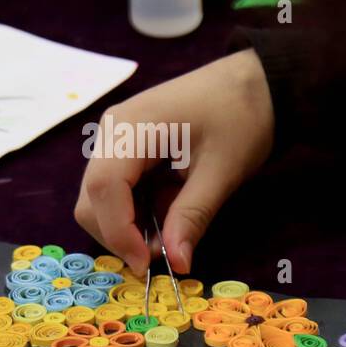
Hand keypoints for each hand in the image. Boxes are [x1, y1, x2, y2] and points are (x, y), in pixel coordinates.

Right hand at [74, 49, 274, 275]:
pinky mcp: (125, 147)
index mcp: (131, 127)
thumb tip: (176, 264)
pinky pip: (116, 189)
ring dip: (127, 225)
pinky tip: (167, 210)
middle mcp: (112, 131)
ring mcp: (115, 137)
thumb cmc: (241, 117)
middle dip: (119, 234)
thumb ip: (192, 217)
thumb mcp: (222, 171)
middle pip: (91, 198)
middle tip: (162, 254)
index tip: (148, 263)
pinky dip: (135, 211)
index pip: (103, 188)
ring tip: (171, 231)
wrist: (254, 83)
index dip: (119, 232)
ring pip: (99, 198)